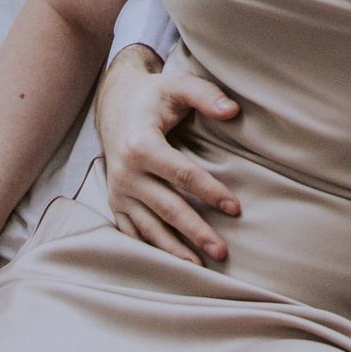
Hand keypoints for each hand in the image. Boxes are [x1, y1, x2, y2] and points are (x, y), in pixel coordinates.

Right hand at [95, 44, 242, 266]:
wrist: (114, 105)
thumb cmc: (153, 96)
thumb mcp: (177, 84)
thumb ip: (205, 94)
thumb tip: (232, 110)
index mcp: (141, 144)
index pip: (182, 174)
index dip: (210, 191)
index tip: (236, 207)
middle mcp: (125, 172)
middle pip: (167, 208)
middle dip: (195, 231)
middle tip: (222, 251)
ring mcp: (118, 191)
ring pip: (148, 227)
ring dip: (174, 249)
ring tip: (200, 268)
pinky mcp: (115, 203)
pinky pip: (132, 232)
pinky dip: (151, 250)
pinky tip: (171, 266)